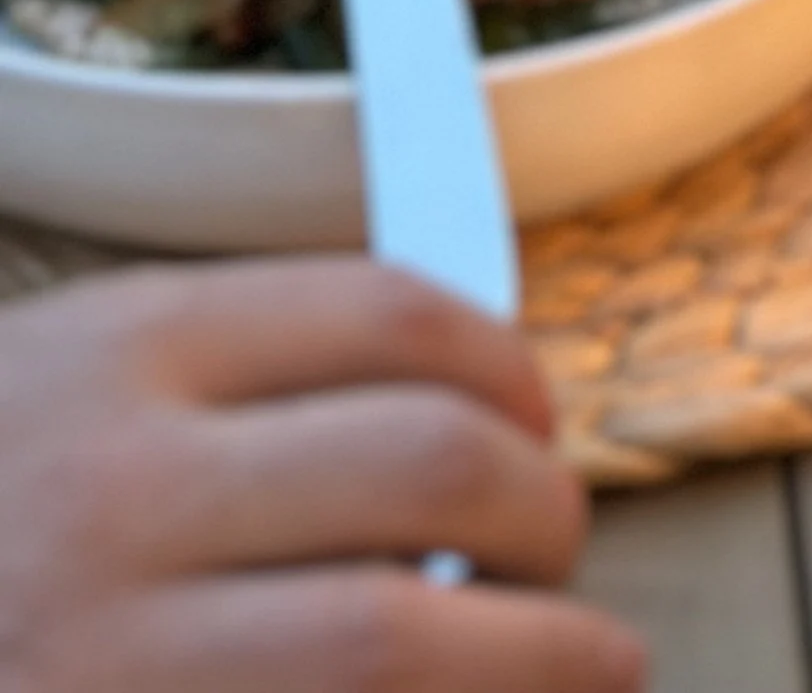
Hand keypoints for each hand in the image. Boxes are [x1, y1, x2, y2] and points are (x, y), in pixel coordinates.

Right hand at [0, 259, 642, 691]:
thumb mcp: (65, 391)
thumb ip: (240, 384)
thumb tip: (470, 416)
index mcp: (116, 358)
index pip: (394, 315)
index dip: (507, 367)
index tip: (536, 416)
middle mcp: (112, 499)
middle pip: (434, 466)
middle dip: (542, 507)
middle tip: (558, 544)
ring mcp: (108, 664)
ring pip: (399, 641)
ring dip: (539, 653)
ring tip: (585, 660)